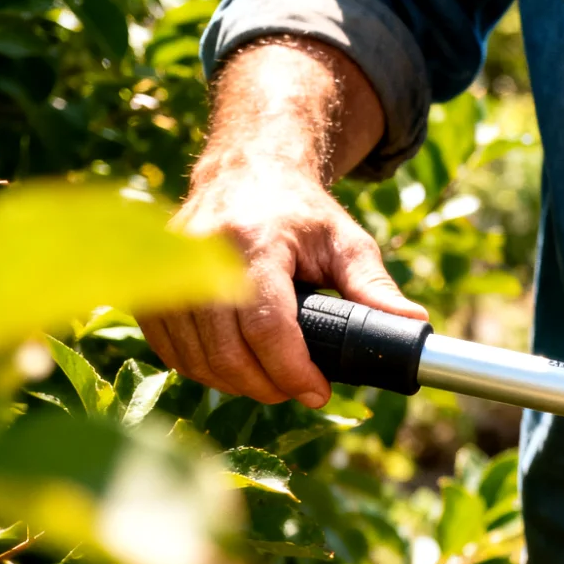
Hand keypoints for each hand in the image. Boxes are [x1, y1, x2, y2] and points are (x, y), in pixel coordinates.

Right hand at [139, 164, 425, 406]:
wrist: (249, 171)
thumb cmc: (303, 214)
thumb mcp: (347, 241)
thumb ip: (374, 288)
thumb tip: (412, 328)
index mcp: (255, 240)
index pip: (266, 324)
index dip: (291, 370)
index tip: (318, 391)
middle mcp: (202, 252)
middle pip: (225, 349)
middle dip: (265, 385)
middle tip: (297, 391)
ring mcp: (169, 268)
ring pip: (193, 355)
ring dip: (234, 382)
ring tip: (270, 381)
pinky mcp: (151, 283)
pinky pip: (168, 347)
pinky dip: (200, 369)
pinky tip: (232, 367)